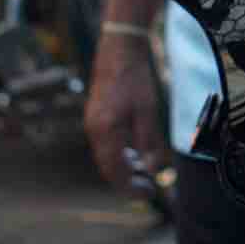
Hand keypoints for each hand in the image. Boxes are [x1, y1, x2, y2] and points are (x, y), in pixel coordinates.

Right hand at [86, 31, 169, 196]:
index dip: (131, 187)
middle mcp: (94, 130)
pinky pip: (105, 145)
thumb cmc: (134, 78)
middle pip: (108, 168)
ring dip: (124, 168)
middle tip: (149, 188)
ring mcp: (92, 123)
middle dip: (127, 181)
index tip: (149, 194)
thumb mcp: (147, 110)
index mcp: (105, 131)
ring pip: (106, 157)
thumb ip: (148, 141)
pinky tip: (134, 153)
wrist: (119, 49)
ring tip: (145, 172)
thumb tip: (152, 168)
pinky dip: (119, 154)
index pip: (115, 171)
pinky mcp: (96, 117)